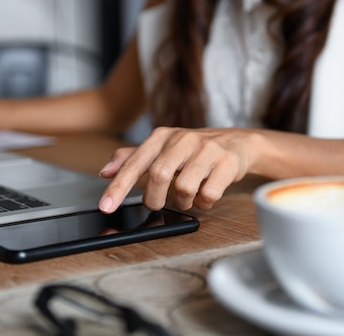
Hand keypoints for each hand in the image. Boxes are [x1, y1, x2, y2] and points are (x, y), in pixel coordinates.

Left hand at [98, 127, 255, 212]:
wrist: (238, 142)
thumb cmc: (194, 149)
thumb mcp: (162, 148)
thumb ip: (132, 159)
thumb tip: (105, 172)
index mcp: (162, 137)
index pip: (134, 163)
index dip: (118, 187)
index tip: (106, 207)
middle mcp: (183, 139)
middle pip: (158, 175)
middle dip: (154, 198)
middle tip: (156, 205)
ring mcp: (207, 149)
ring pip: (184, 188)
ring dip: (182, 203)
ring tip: (186, 198)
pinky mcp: (227, 162)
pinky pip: (209, 194)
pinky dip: (203, 204)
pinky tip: (204, 197)